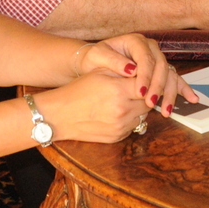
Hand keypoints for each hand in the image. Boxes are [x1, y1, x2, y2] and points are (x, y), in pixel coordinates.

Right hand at [31, 71, 151, 143]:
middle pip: (148, 102)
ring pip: (143, 115)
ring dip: (139, 108)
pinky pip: (134, 126)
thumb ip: (123, 71)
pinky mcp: (118, 137)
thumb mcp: (100, 73)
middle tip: (135, 89)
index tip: (142, 78)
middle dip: (144, 95)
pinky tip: (118, 112)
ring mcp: (121, 126)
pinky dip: (130, 119)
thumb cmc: (78, 90)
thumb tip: (143, 70)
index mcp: (118, 91)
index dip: (145, 81)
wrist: (60, 115)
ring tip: (126, 100)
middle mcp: (122, 111)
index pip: (146, 85)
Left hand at [87, 34, 199, 111]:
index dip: (145, 76)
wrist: (96, 61)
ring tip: (167, 110)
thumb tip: (131, 70)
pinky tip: (192, 99)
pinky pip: (174, 79)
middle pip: (161, 67)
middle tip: (151, 104)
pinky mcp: (159, 70)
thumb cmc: (95, 58)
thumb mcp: (98, 56)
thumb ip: (113, 61)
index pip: (145, 58)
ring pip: (169, 74)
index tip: (140, 92)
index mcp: (135, 41)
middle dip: (157, 87)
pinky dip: (182, 89)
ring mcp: (156, 58)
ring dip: (170, 93)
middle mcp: (149, 48)